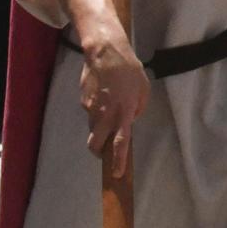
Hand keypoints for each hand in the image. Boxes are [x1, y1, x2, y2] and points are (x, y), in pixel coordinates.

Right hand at [78, 24, 149, 178]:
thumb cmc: (130, 70)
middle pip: (96, 144)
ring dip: (100, 126)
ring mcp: (91, 108)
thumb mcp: (143, 90)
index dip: (118, 160)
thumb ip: (137, 109)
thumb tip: (129, 120)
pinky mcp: (83, 101)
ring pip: (93, 127)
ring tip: (110, 107)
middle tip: (104, 152)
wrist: (105, 52)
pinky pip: (90, 111)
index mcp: (124, 112)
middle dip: (99, 152)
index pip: (120, 142)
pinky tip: (103, 93)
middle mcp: (105, 114)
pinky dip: (97, 109)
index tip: (116, 174)